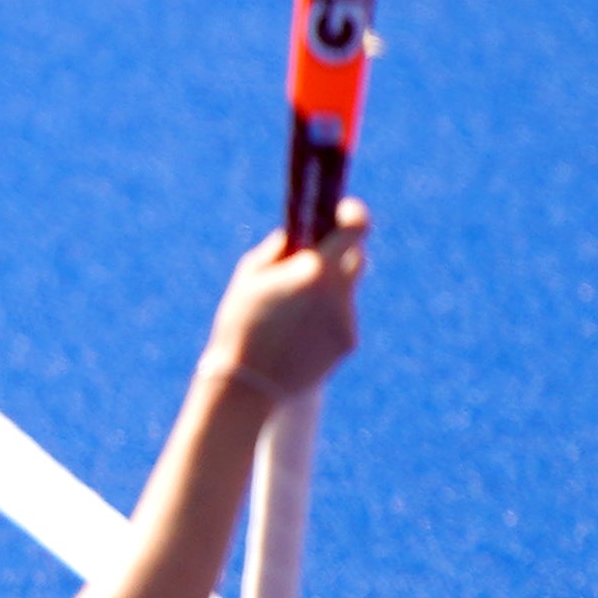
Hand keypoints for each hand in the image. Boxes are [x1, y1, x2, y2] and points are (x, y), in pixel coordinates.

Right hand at [207, 198, 368, 406]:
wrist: (250, 385)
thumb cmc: (241, 325)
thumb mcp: (249, 278)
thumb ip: (280, 250)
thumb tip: (299, 236)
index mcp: (316, 270)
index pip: (356, 229)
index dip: (352, 215)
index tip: (342, 212)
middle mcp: (340, 293)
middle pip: (356, 259)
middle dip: (338, 255)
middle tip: (313, 262)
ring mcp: (348, 319)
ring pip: (344, 292)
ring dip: (325, 292)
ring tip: (290, 314)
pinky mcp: (349, 343)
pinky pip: (341, 319)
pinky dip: (324, 320)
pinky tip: (296, 336)